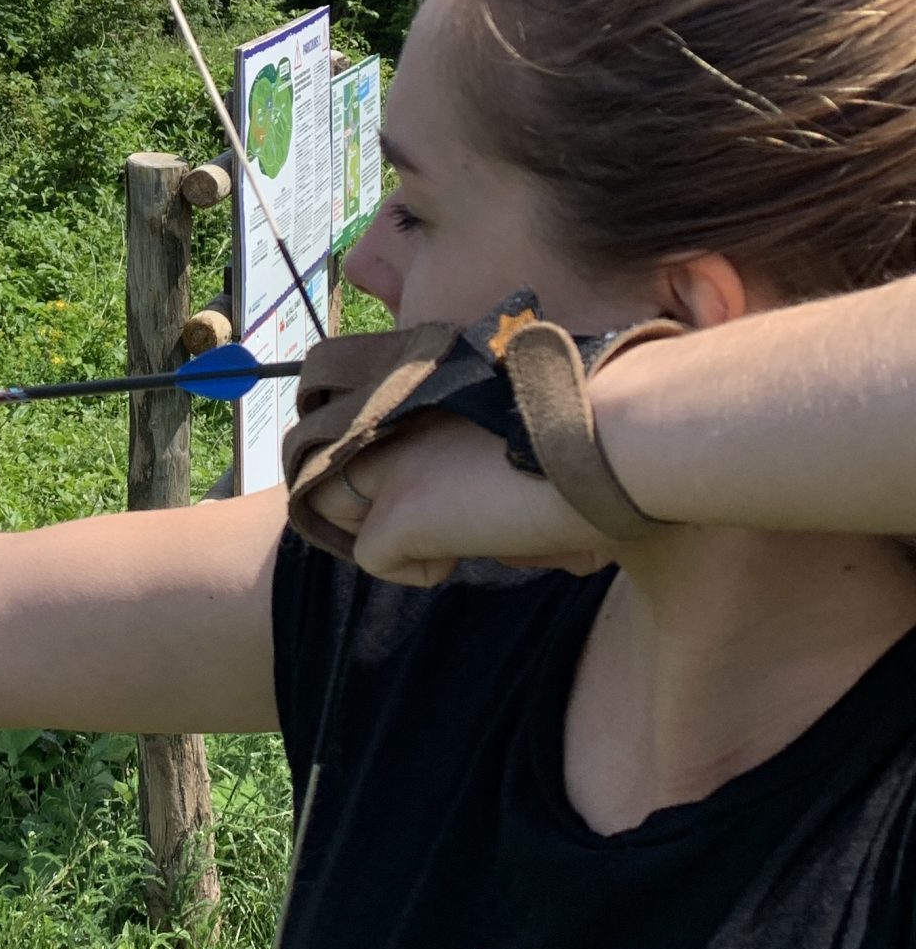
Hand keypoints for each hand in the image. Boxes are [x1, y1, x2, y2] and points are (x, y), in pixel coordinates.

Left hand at [309, 412, 623, 588]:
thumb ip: (481, 454)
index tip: (439, 483)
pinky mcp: (399, 508)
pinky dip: (416, 570)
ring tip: (448, 537)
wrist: (617, 439)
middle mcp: (400, 409)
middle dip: (367, 498)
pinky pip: (371, 557)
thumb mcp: (529, 432)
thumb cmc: (604, 439)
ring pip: (331, 503)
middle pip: (332, 458)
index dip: (387, 461)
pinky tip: (466, 553)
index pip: (364, 417)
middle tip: (433, 522)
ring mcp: (394, 457)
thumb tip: (479, 498)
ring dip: (384, 532)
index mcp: (429, 379)